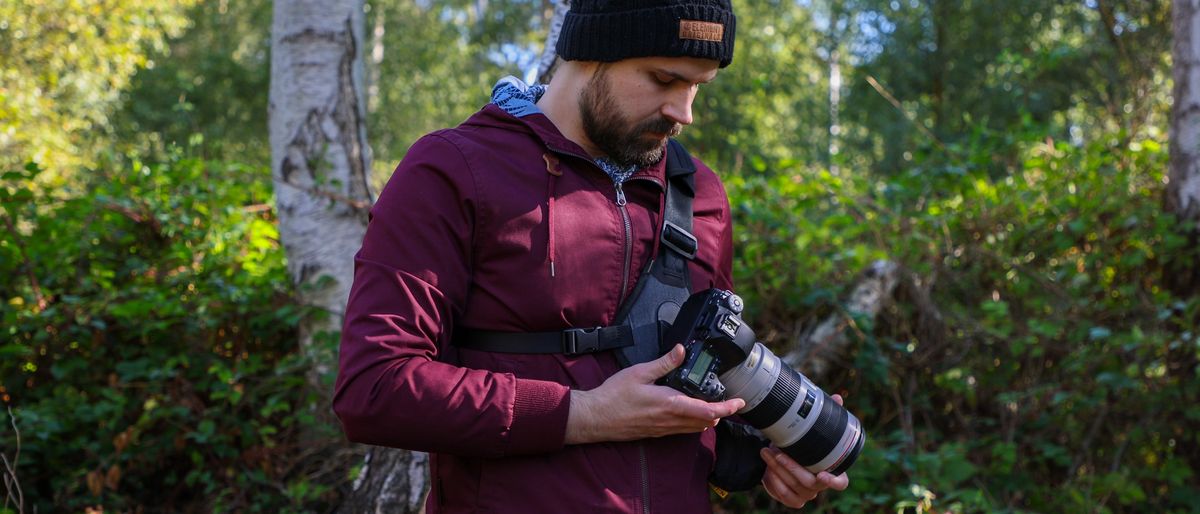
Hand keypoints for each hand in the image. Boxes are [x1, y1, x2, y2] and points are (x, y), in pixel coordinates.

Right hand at [565, 344, 744, 443]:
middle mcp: (670, 420)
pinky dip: (692, 422)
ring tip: (712, 405)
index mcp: (670, 404)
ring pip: (695, 428)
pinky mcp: (656, 432)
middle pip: (706, 421)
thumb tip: (681, 350)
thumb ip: (664, 363)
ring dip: (707, 418)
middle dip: (720, 412)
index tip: (739, 402)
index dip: (727, 407)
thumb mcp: (640, 372)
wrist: (596, 418)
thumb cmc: (614, 396)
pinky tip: (688, 411)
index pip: (708, 410)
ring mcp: (663, 429)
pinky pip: (682, 430)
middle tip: (728, 400)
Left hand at [760, 394, 850, 507]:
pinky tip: (766, 469)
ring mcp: (807, 494)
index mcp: (832, 471)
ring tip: (766, 452)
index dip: (833, 481)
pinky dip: (773, 482)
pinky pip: (783, 494)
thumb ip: (826, 416)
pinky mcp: (793, 499)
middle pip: (809, 481)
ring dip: (777, 469)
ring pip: (793, 486)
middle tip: (777, 451)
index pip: (841, 482)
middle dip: (791, 466)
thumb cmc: (802, 444)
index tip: (822, 474)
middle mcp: (820, 485)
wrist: (784, 458)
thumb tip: (837, 398)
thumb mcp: (812, 430)